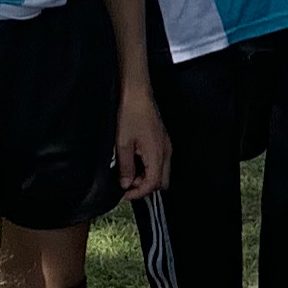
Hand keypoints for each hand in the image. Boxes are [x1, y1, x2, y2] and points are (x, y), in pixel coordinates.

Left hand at [114, 82, 168, 200]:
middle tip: (127, 184)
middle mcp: (165, 151)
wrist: (136, 93)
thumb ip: (125, 167)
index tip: (125, 194)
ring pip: (161, 172)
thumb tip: (126, 183)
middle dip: (144, 187)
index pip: (152, 184)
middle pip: (161, 181)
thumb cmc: (130, 112)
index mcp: (157, 153)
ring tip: (128, 171)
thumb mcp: (122, 143)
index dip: (138, 193)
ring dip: (146, 176)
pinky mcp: (162, 140)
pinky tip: (134, 161)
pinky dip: (148, 167)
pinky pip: (160, 161)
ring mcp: (165, 145)